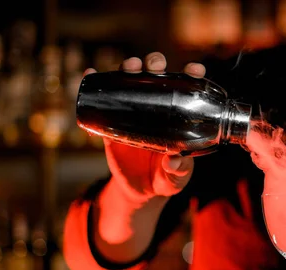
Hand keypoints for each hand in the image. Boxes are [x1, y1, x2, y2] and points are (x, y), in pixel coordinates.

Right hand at [84, 52, 206, 203]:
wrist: (137, 191)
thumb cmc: (164, 180)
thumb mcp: (175, 178)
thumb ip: (178, 171)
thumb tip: (173, 161)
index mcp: (179, 116)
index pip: (187, 90)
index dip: (192, 75)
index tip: (194, 69)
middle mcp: (157, 108)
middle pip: (156, 76)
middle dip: (156, 63)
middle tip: (155, 66)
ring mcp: (133, 113)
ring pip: (130, 81)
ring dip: (129, 67)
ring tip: (129, 66)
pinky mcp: (111, 122)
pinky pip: (101, 100)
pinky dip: (95, 82)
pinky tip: (90, 73)